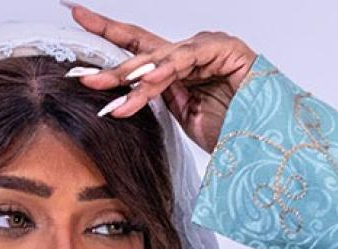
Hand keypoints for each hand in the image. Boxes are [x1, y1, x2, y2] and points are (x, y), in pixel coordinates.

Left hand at [61, 2, 255, 153]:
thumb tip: (125, 96)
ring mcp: (208, 47)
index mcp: (177, 68)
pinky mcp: (226, 49)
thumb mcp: (181, 118)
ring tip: (106, 90)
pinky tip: (144, 84)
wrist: (263, 143)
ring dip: (131, 77)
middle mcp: (189, 52)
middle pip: (141, 50)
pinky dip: (163, 73)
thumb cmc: (228, 132)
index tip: (74, 15)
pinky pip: (185, 61)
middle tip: (80, 73)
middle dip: (108, 62)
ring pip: (160, 59)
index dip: (105, 32)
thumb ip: (158, 100)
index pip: (136, 47)